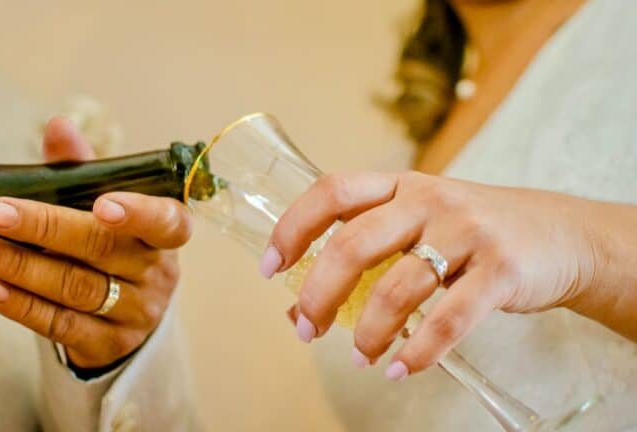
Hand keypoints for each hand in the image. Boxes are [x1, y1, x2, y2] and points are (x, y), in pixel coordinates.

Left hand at [0, 117, 191, 367]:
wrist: (127, 314)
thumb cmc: (114, 245)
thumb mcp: (106, 205)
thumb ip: (84, 167)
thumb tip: (58, 125)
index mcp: (166, 232)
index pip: (166, 222)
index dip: (138, 214)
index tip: (102, 204)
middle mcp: (158, 273)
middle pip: (103, 249)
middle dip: (46, 228)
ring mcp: (137, 312)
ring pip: (77, 288)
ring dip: (22, 267)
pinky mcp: (110, 344)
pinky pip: (63, 325)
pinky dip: (24, 306)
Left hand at [263, 171, 602, 379]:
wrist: (558, 234)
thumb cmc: (470, 232)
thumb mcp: (418, 225)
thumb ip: (366, 256)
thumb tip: (297, 308)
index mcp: (400, 186)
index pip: (333, 191)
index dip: (294, 226)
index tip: (269, 267)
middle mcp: (429, 200)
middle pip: (354, 242)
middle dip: (320, 292)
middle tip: (305, 329)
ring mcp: (467, 232)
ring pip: (398, 287)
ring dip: (367, 331)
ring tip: (359, 358)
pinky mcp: (500, 270)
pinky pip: (449, 319)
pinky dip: (418, 351)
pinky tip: (398, 368)